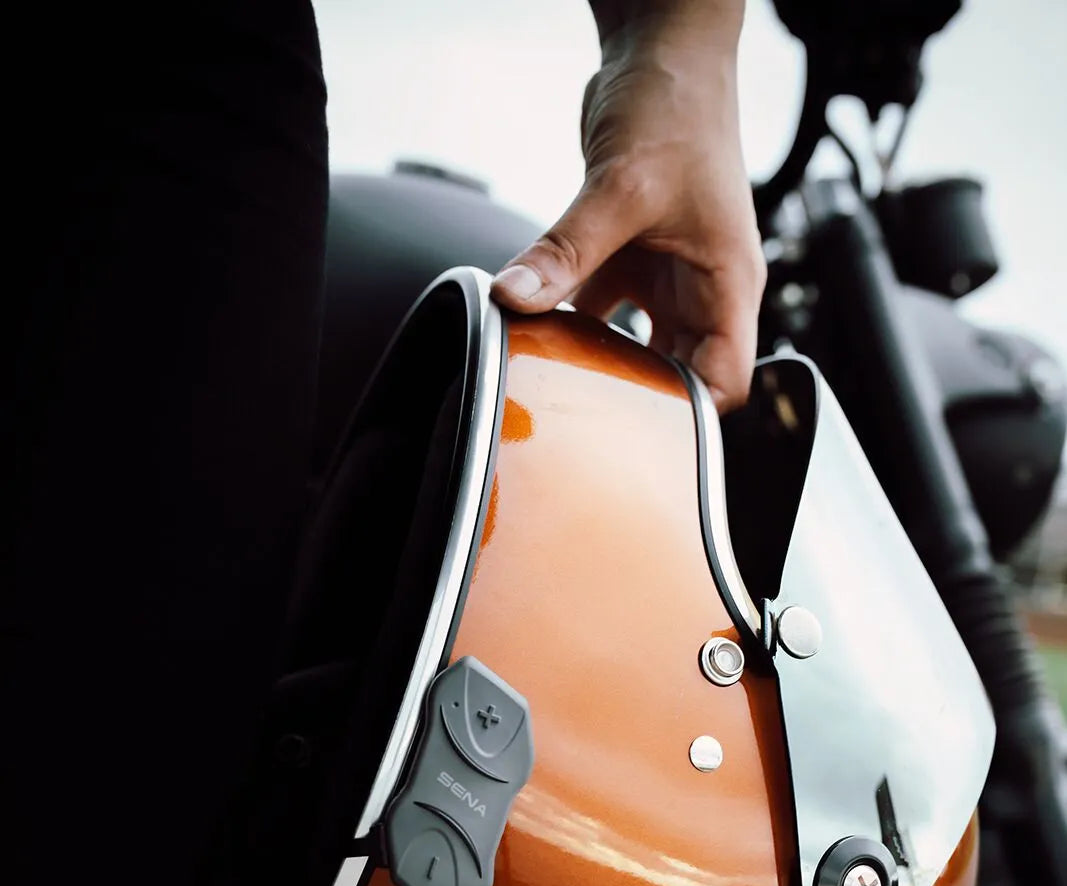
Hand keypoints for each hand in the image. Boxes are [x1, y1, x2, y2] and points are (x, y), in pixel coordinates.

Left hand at [491, 2, 764, 411]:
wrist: (659, 48)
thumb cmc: (678, 104)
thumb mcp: (620, 188)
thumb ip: (566, 251)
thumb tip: (516, 298)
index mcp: (729, 285)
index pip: (727, 381)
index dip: (693, 416)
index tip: (644, 433)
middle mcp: (703, 289)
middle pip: (680, 376)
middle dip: (638, 400)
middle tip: (587, 420)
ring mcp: (667, 277)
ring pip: (636, 347)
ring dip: (599, 364)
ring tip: (560, 384)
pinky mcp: (631, 259)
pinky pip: (600, 311)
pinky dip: (571, 324)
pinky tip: (539, 335)